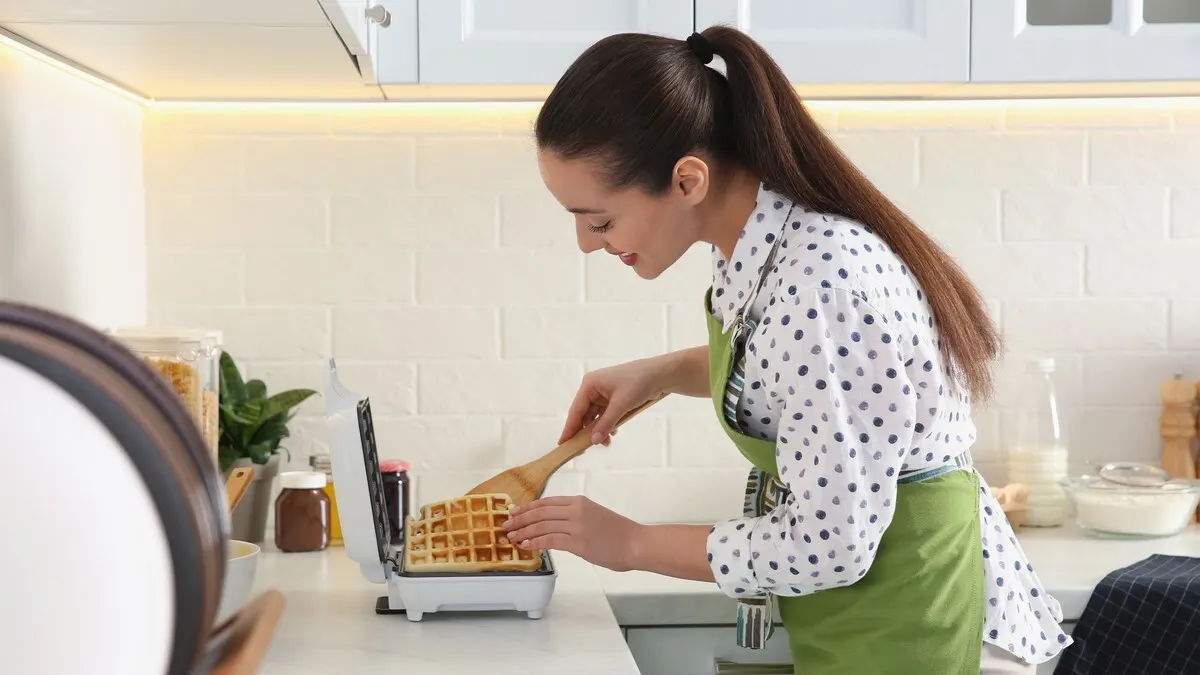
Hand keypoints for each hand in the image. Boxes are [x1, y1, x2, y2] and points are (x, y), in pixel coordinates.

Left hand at [504, 496, 641, 571]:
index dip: (527, 508)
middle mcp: (575, 510)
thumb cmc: (619, 533)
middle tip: (506, 525)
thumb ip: (575, 518)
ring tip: (511, 537)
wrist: (636, 543)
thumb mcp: (595, 516)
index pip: (546, 502)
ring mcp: (576, 525)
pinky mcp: (578, 542)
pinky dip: (535, 543)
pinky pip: (550, 540)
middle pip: (539, 512)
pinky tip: (526, 546)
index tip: (514, 512)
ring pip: (541, 526)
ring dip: (523, 532)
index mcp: (579, 501)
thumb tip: (556, 527)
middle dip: (520, 519)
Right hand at [561, 357, 668, 445]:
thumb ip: (606, 424)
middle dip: (586, 432)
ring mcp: (603, 394)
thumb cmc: (638, 383)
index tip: (562, 444)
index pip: (576, 410)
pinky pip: (605, 416)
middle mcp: (593, 388)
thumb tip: (593, 441)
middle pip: (584, 415)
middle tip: (582, 450)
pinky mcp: (613, 399)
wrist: (660, 375)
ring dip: (599, 430)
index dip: (569, 428)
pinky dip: (608, 425)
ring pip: (595, 417)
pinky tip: (613, 434)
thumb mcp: (621, 405)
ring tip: (605, 443)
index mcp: (590, 384)